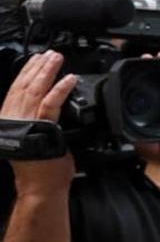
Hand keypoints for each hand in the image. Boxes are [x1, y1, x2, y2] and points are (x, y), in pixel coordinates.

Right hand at [0, 51, 76, 193]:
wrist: (40, 187)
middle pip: (23, 85)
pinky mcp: (41, 129)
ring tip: (57, 59)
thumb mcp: (32, 136)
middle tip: (51, 54)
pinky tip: (69, 79)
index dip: (27, 71)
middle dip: (38, 66)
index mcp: (8, 119)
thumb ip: (34, 119)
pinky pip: (50, 104)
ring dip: (48, 72)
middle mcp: (12, 118)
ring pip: (35, 90)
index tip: (37, 59)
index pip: (15, 89)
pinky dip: (60, 89)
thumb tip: (46, 102)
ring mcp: (25, 123)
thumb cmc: (40, 166)